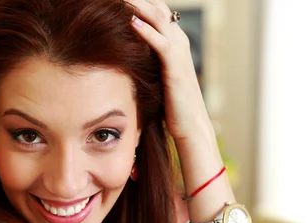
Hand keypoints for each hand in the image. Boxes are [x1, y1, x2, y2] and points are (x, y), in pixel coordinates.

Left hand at [127, 0, 214, 143]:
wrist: (191, 125)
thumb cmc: (172, 104)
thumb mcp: (157, 76)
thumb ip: (146, 61)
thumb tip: (124, 56)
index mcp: (174, 42)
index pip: (156, 11)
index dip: (138, 2)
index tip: (116, 0)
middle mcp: (179, 41)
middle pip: (157, 7)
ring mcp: (179, 53)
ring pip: (159, 18)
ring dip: (138, 5)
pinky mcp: (176, 68)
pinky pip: (161, 43)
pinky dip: (146, 30)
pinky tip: (131, 21)